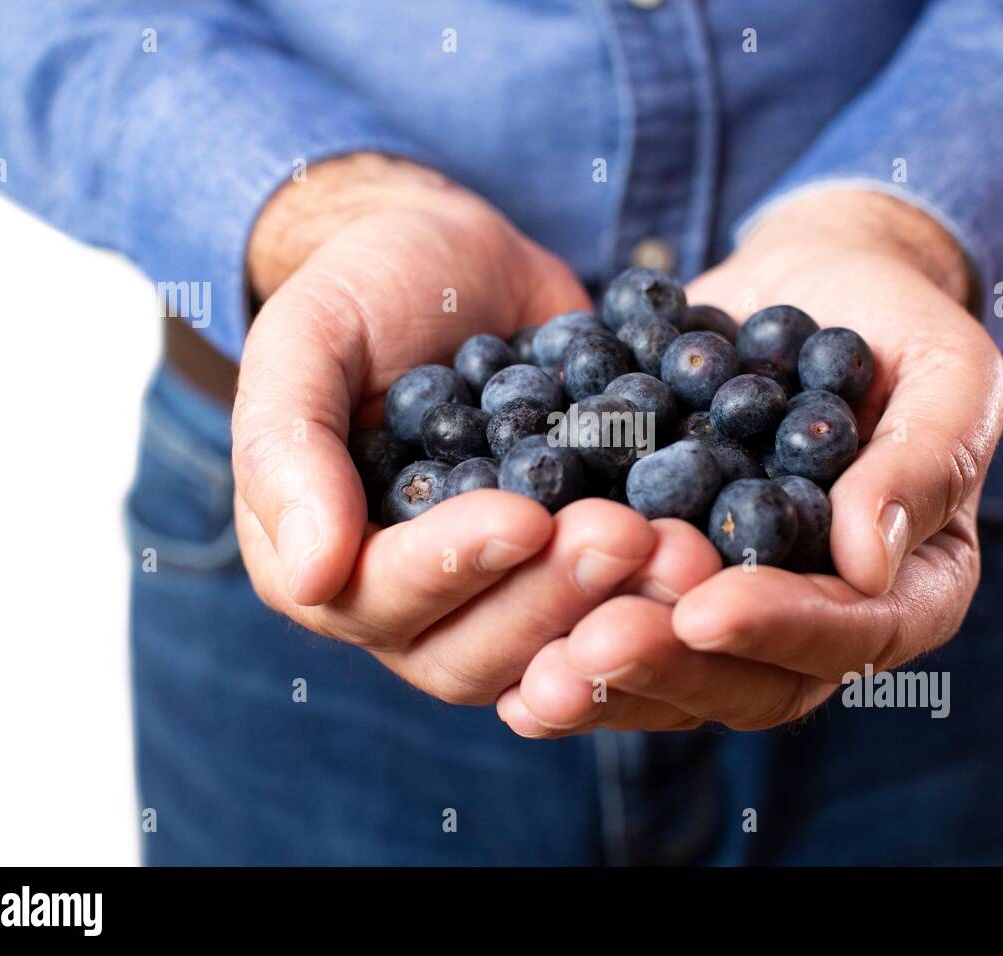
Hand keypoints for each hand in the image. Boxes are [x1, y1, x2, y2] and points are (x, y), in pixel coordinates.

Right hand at [232, 154, 709, 703]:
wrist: (460, 259)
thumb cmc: (364, 289)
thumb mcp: (308, 339)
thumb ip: (288, 447)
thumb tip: (306, 577)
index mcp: (323, 561)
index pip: (379, 599)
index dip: (451, 568)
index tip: (524, 517)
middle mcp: (408, 604)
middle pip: (473, 652)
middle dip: (552, 599)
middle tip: (631, 536)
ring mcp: (495, 596)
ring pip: (551, 648)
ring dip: (616, 610)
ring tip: (684, 550)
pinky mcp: (566, 572)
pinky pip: (610, 608)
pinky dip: (659, 592)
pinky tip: (714, 551)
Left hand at [501, 189, 1002, 734]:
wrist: (806, 288)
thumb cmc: (895, 322)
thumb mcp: (944, 370)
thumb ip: (926, 460)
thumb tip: (871, 561)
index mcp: (908, 587)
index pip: (854, 633)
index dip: (781, 627)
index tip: (704, 606)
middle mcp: (818, 616)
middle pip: (752, 680)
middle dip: (671, 666)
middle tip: (594, 648)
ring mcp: (734, 604)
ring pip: (675, 675)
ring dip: (605, 676)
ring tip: (537, 671)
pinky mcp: (663, 579)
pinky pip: (618, 626)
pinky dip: (561, 640)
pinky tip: (506, 660)